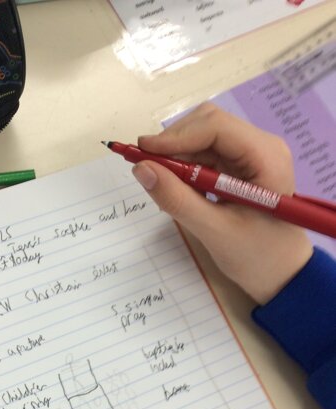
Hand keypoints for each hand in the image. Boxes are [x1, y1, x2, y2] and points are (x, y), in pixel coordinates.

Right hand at [132, 103, 312, 304]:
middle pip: (208, 124)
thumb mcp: (213, 230)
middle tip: (146, 168)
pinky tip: (179, 188)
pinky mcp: (238, 165)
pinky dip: (185, 166)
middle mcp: (260, 146)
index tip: (142, 153)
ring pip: (202, 136)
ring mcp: (250, 154)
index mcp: (265, 157)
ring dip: (177, 155)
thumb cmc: (256, 256)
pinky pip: (204, 153)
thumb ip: (177, 200)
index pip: (216, 127)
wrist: (280, 272)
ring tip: (164, 184)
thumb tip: (141, 170)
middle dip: (174, 143)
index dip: (176, 136)